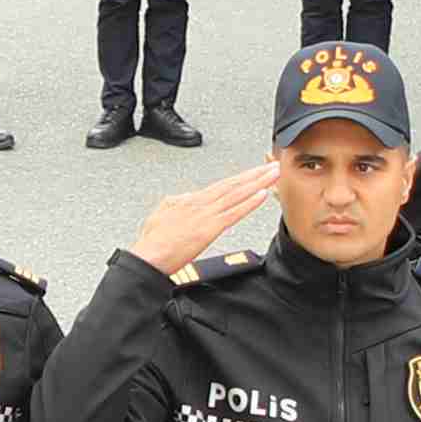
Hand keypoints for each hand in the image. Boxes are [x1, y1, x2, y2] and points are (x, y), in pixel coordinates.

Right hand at [126, 155, 282, 276]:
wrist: (148, 256)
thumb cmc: (153, 241)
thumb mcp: (163, 213)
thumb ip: (178, 202)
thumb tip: (187, 196)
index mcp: (191, 200)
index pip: (222, 186)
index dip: (241, 178)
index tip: (255, 172)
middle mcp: (201, 203)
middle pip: (233, 185)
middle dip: (255, 174)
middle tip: (272, 165)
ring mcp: (206, 214)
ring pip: (237, 194)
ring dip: (258, 182)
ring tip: (272, 173)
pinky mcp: (209, 228)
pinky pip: (234, 213)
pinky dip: (249, 203)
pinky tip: (262, 194)